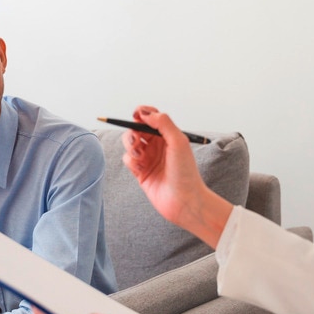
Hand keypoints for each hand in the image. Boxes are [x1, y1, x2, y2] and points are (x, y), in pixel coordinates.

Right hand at [122, 106, 231, 245]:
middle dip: (132, 132)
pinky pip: (128, 159)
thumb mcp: (178, 142)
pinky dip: (131, 162)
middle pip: (136, 129)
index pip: (151, 117)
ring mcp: (148, 158)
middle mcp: (157, 146)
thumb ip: (163, 123)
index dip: (142, 113)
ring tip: (139, 157)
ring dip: (130, 146)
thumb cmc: (185, 173)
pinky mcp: (140, 172)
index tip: (136, 114)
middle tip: (137, 141)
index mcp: (168, 136)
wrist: (183, 201)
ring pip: (129, 143)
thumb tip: (145, 113)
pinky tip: (140, 169)